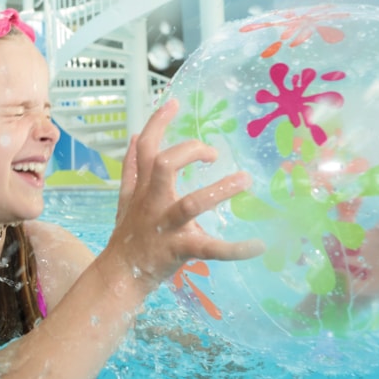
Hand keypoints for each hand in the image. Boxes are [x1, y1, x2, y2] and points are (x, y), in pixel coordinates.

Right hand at [110, 98, 262, 280]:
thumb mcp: (125, 199)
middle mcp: (152, 203)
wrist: (120, 275)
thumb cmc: (128, 235)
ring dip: (218, 190)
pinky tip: (257, 245)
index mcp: (143, 188)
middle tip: (214, 153)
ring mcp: (165, 226)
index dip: (158, 123)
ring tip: (244, 180)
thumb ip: (131, 168)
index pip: (146, 148)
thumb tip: (134, 136)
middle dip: (189, 152)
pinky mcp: (179, 250)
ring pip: (190, 204)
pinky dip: (235, 249)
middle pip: (163, 166)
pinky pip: (209, 248)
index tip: (175, 103)